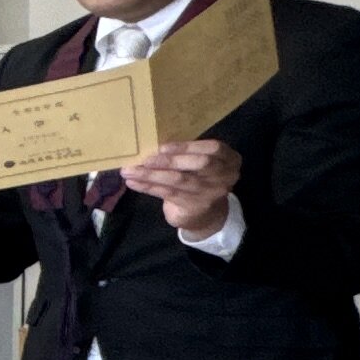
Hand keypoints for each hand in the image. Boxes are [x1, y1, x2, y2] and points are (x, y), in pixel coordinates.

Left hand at [118, 139, 240, 236]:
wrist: (207, 216)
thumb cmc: (199, 181)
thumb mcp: (200, 165)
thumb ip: (187, 154)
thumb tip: (152, 143)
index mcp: (230, 160)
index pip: (214, 148)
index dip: (188, 146)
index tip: (162, 146)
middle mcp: (225, 176)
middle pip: (199, 164)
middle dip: (170, 160)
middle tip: (144, 159)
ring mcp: (210, 193)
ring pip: (178, 180)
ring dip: (150, 174)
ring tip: (129, 170)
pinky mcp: (194, 206)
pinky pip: (167, 193)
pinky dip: (148, 187)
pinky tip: (133, 182)